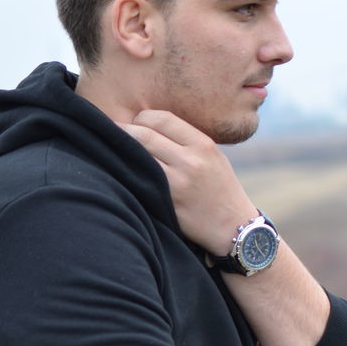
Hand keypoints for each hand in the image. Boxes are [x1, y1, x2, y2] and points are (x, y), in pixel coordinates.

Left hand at [121, 111, 256, 254]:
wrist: (234, 227)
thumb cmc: (221, 190)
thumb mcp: (213, 158)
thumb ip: (187, 141)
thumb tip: (150, 126)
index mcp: (203, 144)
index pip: (161, 118)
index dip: (141, 118)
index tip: (135, 124)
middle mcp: (191, 160)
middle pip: (144, 133)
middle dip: (124, 131)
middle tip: (112, 133)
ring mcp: (179, 182)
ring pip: (138, 155)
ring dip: (121, 151)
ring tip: (113, 150)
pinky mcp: (169, 202)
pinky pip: (140, 179)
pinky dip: (128, 172)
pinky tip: (123, 171)